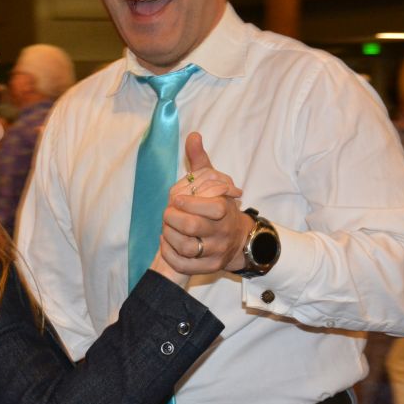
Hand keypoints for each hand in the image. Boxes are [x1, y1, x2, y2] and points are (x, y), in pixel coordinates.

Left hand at [159, 133, 249, 275]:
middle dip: (173, 219)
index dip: (190, 203)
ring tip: (166, 228)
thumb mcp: (213, 183)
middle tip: (167, 213)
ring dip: (170, 236)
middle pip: (193, 228)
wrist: (237, 238)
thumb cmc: (218, 206)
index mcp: (225, 211)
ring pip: (187, 248)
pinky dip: (171, 254)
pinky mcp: (209, 268)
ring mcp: (216, 252)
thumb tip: (193, 135)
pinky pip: (185, 265)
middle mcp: (222, 233)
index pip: (212, 208)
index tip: (176, 199)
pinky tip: (166, 242)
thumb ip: (200, 161)